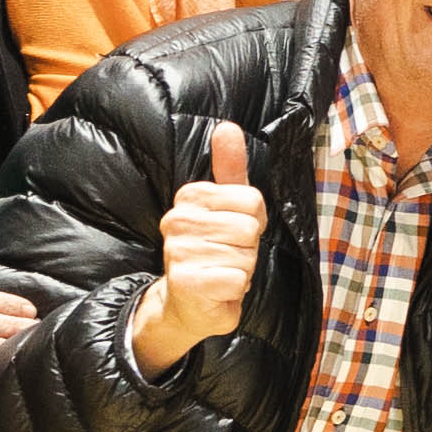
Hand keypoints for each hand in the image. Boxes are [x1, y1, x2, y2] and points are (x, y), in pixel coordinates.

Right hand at [129, 122, 266, 376]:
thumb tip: (227, 127)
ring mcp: (178, 251)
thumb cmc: (215, 250)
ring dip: (242, 270)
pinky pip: (236, 279)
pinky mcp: (185, 282)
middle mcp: (178, 219)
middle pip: (250, 228)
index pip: (252, 200)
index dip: (254, 221)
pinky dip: (235, 289)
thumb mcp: (227, 206)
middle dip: (248, 248)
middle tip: (228, 255)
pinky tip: (217, 289)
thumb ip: (230, 168)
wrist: (189, 303)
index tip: (234, 232)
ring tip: (222, 271)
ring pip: (245, 256)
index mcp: (190, 196)